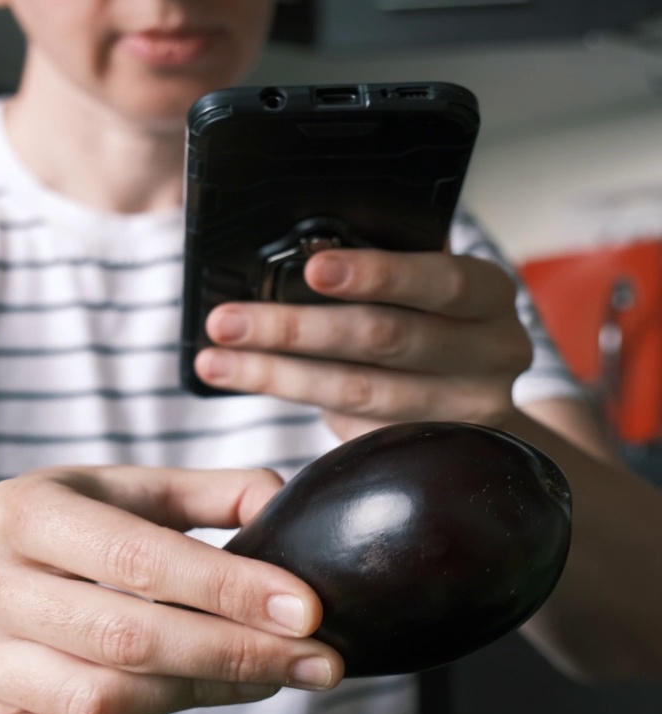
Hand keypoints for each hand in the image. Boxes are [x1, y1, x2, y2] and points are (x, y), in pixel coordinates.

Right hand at [0, 466, 341, 713]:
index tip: (307, 611)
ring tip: (268, 685)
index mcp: (31, 514)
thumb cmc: (47, 526)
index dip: (229, 588)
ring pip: (93, 700)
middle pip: (125, 638)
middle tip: (318, 664)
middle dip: (234, 654)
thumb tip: (284, 503)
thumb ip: (199, 493)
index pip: (140, 557)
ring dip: (193, 700)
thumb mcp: (109, 487)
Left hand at [196, 246, 532, 439]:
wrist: (481, 406)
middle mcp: (494, 353)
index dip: (376, 274)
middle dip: (296, 328)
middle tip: (229, 321)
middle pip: (386, 339)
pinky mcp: (434, 456)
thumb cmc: (435, 325)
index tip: (312, 269)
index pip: (439, 279)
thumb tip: (296, 257)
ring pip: (360, 393)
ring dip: (279, 375)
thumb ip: (382, 273)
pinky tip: (255, 387)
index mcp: (491, 293)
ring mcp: (468, 411)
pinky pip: (355, 430)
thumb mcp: (426, 288)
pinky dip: (299, 405)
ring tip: (218, 361)